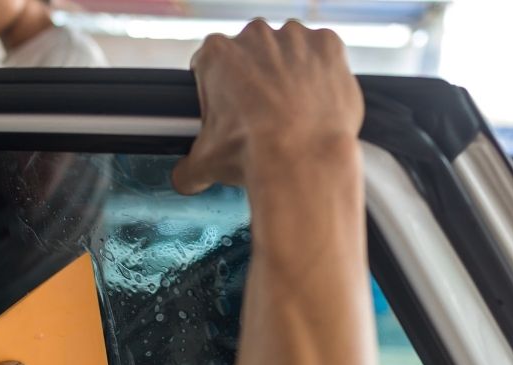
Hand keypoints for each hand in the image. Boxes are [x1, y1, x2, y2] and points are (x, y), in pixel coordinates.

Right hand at [172, 20, 362, 194]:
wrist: (304, 157)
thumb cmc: (255, 151)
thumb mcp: (208, 163)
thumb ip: (189, 167)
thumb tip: (184, 178)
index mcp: (217, 55)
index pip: (212, 65)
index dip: (220, 91)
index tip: (231, 111)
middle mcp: (255, 37)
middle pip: (253, 55)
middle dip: (258, 81)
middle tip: (264, 117)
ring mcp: (294, 38)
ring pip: (290, 52)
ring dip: (291, 75)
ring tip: (295, 113)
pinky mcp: (328, 46)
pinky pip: (324, 55)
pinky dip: (322, 74)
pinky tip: (318, 102)